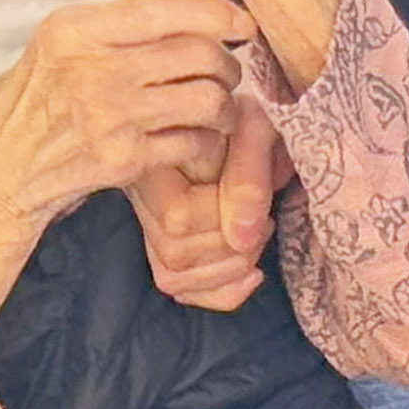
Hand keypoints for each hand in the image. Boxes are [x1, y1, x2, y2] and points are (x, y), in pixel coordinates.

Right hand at [0, 0, 250, 229]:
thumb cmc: (29, 104)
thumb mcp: (52, 45)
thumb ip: (107, 26)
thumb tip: (181, 8)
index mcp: (74, 28)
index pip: (165, 7)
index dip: (217, 12)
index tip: (241, 22)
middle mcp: (92, 67)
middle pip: (196, 52)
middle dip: (226, 63)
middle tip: (227, 71)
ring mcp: (109, 116)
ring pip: (205, 98)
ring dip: (224, 104)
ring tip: (217, 107)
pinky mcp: (122, 159)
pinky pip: (191, 142)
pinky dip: (205, 141)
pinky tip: (197, 139)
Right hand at [131, 88, 281, 310]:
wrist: (247, 116)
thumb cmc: (254, 115)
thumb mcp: (257, 128)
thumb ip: (248, 176)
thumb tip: (242, 238)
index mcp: (155, 159)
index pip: (177, 218)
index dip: (225, 222)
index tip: (262, 205)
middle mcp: (143, 194)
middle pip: (173, 253)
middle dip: (233, 248)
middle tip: (265, 219)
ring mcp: (151, 222)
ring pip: (173, 276)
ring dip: (228, 271)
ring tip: (257, 237)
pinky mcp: (167, 242)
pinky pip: (179, 286)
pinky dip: (221, 292)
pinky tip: (252, 274)